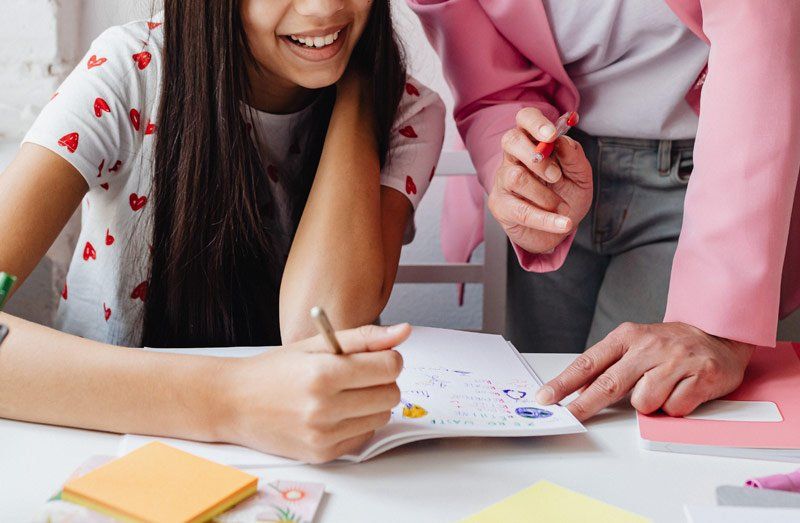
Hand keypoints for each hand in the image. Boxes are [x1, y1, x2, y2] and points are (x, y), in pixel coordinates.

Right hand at [221, 323, 409, 462]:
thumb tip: (403, 332)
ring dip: (372, 404)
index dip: (390, 359)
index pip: (389, 367)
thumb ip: (364, 338)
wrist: (233, 402)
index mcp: (323, 373)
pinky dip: (358, 424)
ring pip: (382, 417)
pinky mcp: (322, 454)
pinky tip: (337, 413)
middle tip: (360, 376)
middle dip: (383, 381)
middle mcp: (324, 407)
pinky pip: (364, 437)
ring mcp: (323, 435)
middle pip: (391, 395)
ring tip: (345, 394)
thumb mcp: (316, 343)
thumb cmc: (274, 370)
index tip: (378, 357)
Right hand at [488, 107, 592, 253]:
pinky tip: (562, 223)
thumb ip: (574, 158)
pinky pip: (520, 210)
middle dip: (534, 155)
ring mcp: (503, 181)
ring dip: (544, 194)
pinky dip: (545, 219)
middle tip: (556, 175)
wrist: (559, 229)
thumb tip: (563, 141)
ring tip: (561, 206)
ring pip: (516, 177)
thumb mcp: (580, 176)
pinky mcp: (501, 205)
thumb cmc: (567, 196)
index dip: (535, 122)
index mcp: (533, 143)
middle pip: (511, 140)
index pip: (525, 119)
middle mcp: (514, 158)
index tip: (551, 134)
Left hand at [535, 322, 754, 420]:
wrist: (720, 335)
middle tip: (568, 417)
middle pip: (608, 384)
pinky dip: (675, 407)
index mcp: (627, 336)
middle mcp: (649, 346)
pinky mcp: (701, 376)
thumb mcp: (636, 345)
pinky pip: (674, 408)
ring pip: (644, 402)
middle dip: (584, 405)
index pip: (589, 363)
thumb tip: (579, 393)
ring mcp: (675, 360)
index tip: (546, 396)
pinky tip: (683, 390)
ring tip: (663, 388)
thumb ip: (611, 366)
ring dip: (650, 404)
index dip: (565, 382)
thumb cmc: (670, 346)